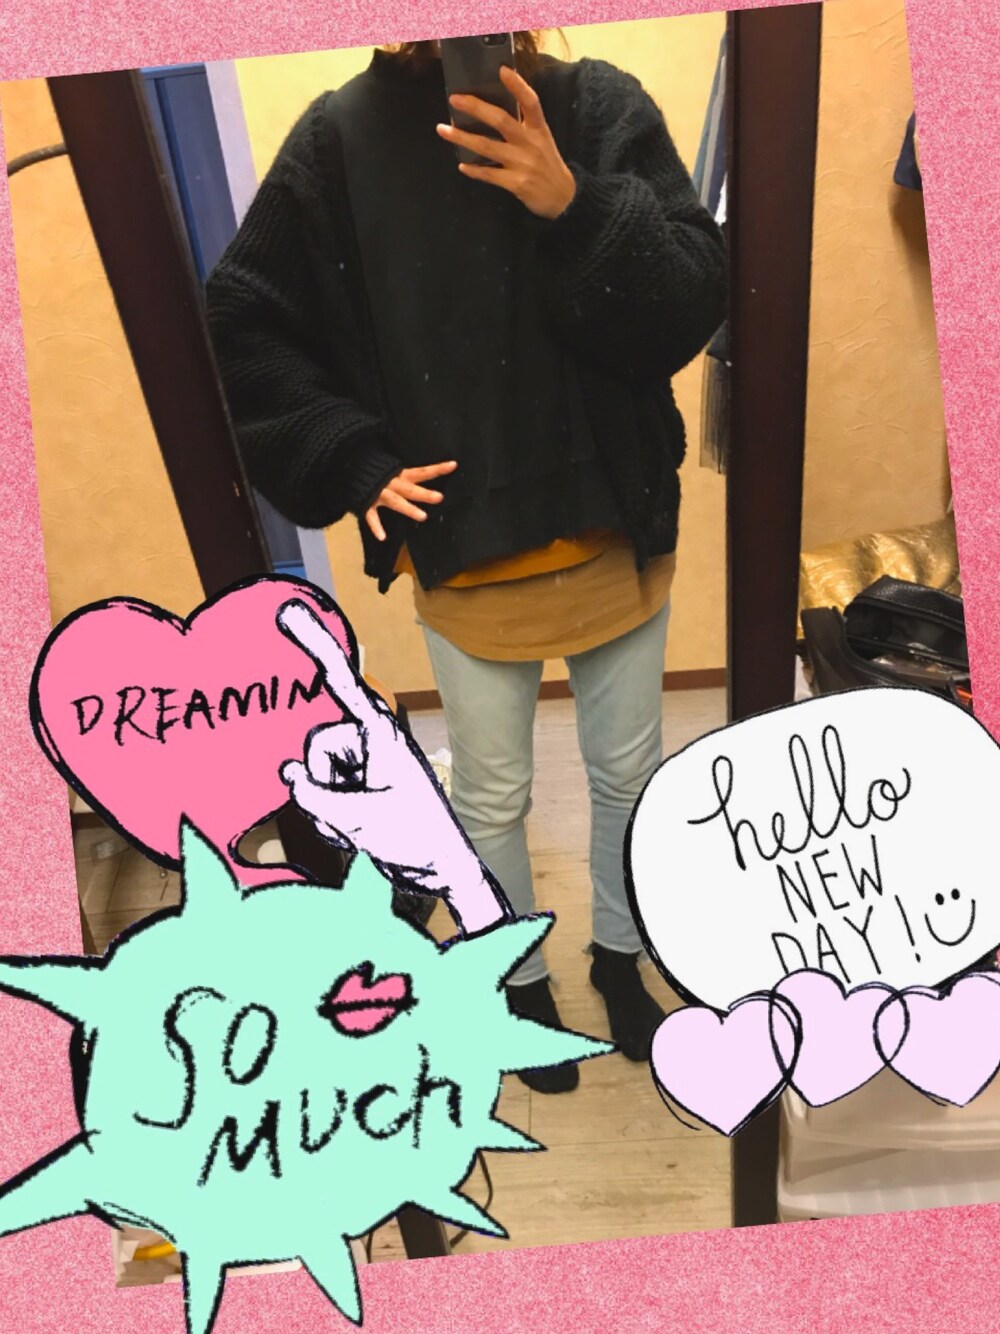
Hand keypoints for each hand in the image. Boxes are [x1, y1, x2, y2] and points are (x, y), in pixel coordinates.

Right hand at [276, 599, 508, 934]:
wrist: (442, 872)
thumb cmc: (417, 839)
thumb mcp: (362, 819)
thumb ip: (316, 796)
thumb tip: (288, 774)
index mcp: (380, 735)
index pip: (342, 684)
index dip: (315, 648)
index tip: (291, 613)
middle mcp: (369, 743)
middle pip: (316, 748)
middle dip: (326, 784)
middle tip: (364, 812)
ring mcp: (363, 767)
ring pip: (314, 774)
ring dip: (328, 806)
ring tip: (364, 825)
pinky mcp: (358, 788)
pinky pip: (320, 794)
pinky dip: (330, 817)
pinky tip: (356, 834)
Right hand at [365, 460, 456, 541]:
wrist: (350, 466)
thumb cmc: (376, 471)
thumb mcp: (393, 469)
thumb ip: (408, 476)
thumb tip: (426, 476)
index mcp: (400, 475)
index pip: (422, 472)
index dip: (437, 469)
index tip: (453, 465)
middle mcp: (392, 484)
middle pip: (411, 489)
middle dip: (424, 494)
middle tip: (440, 497)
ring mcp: (380, 494)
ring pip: (396, 502)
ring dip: (409, 509)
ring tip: (423, 517)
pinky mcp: (367, 503)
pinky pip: (372, 516)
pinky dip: (376, 526)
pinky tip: (383, 537)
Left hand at [437, 65, 576, 219]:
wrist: (563, 197)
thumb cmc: (547, 163)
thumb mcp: (542, 139)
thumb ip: (524, 124)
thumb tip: (493, 108)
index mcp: (539, 128)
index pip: (530, 102)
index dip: (517, 85)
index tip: (502, 70)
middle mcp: (530, 143)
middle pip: (501, 120)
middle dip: (476, 108)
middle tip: (454, 99)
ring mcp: (522, 164)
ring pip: (487, 146)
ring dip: (462, 138)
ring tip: (443, 130)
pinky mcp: (516, 183)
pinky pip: (489, 174)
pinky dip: (474, 170)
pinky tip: (462, 165)